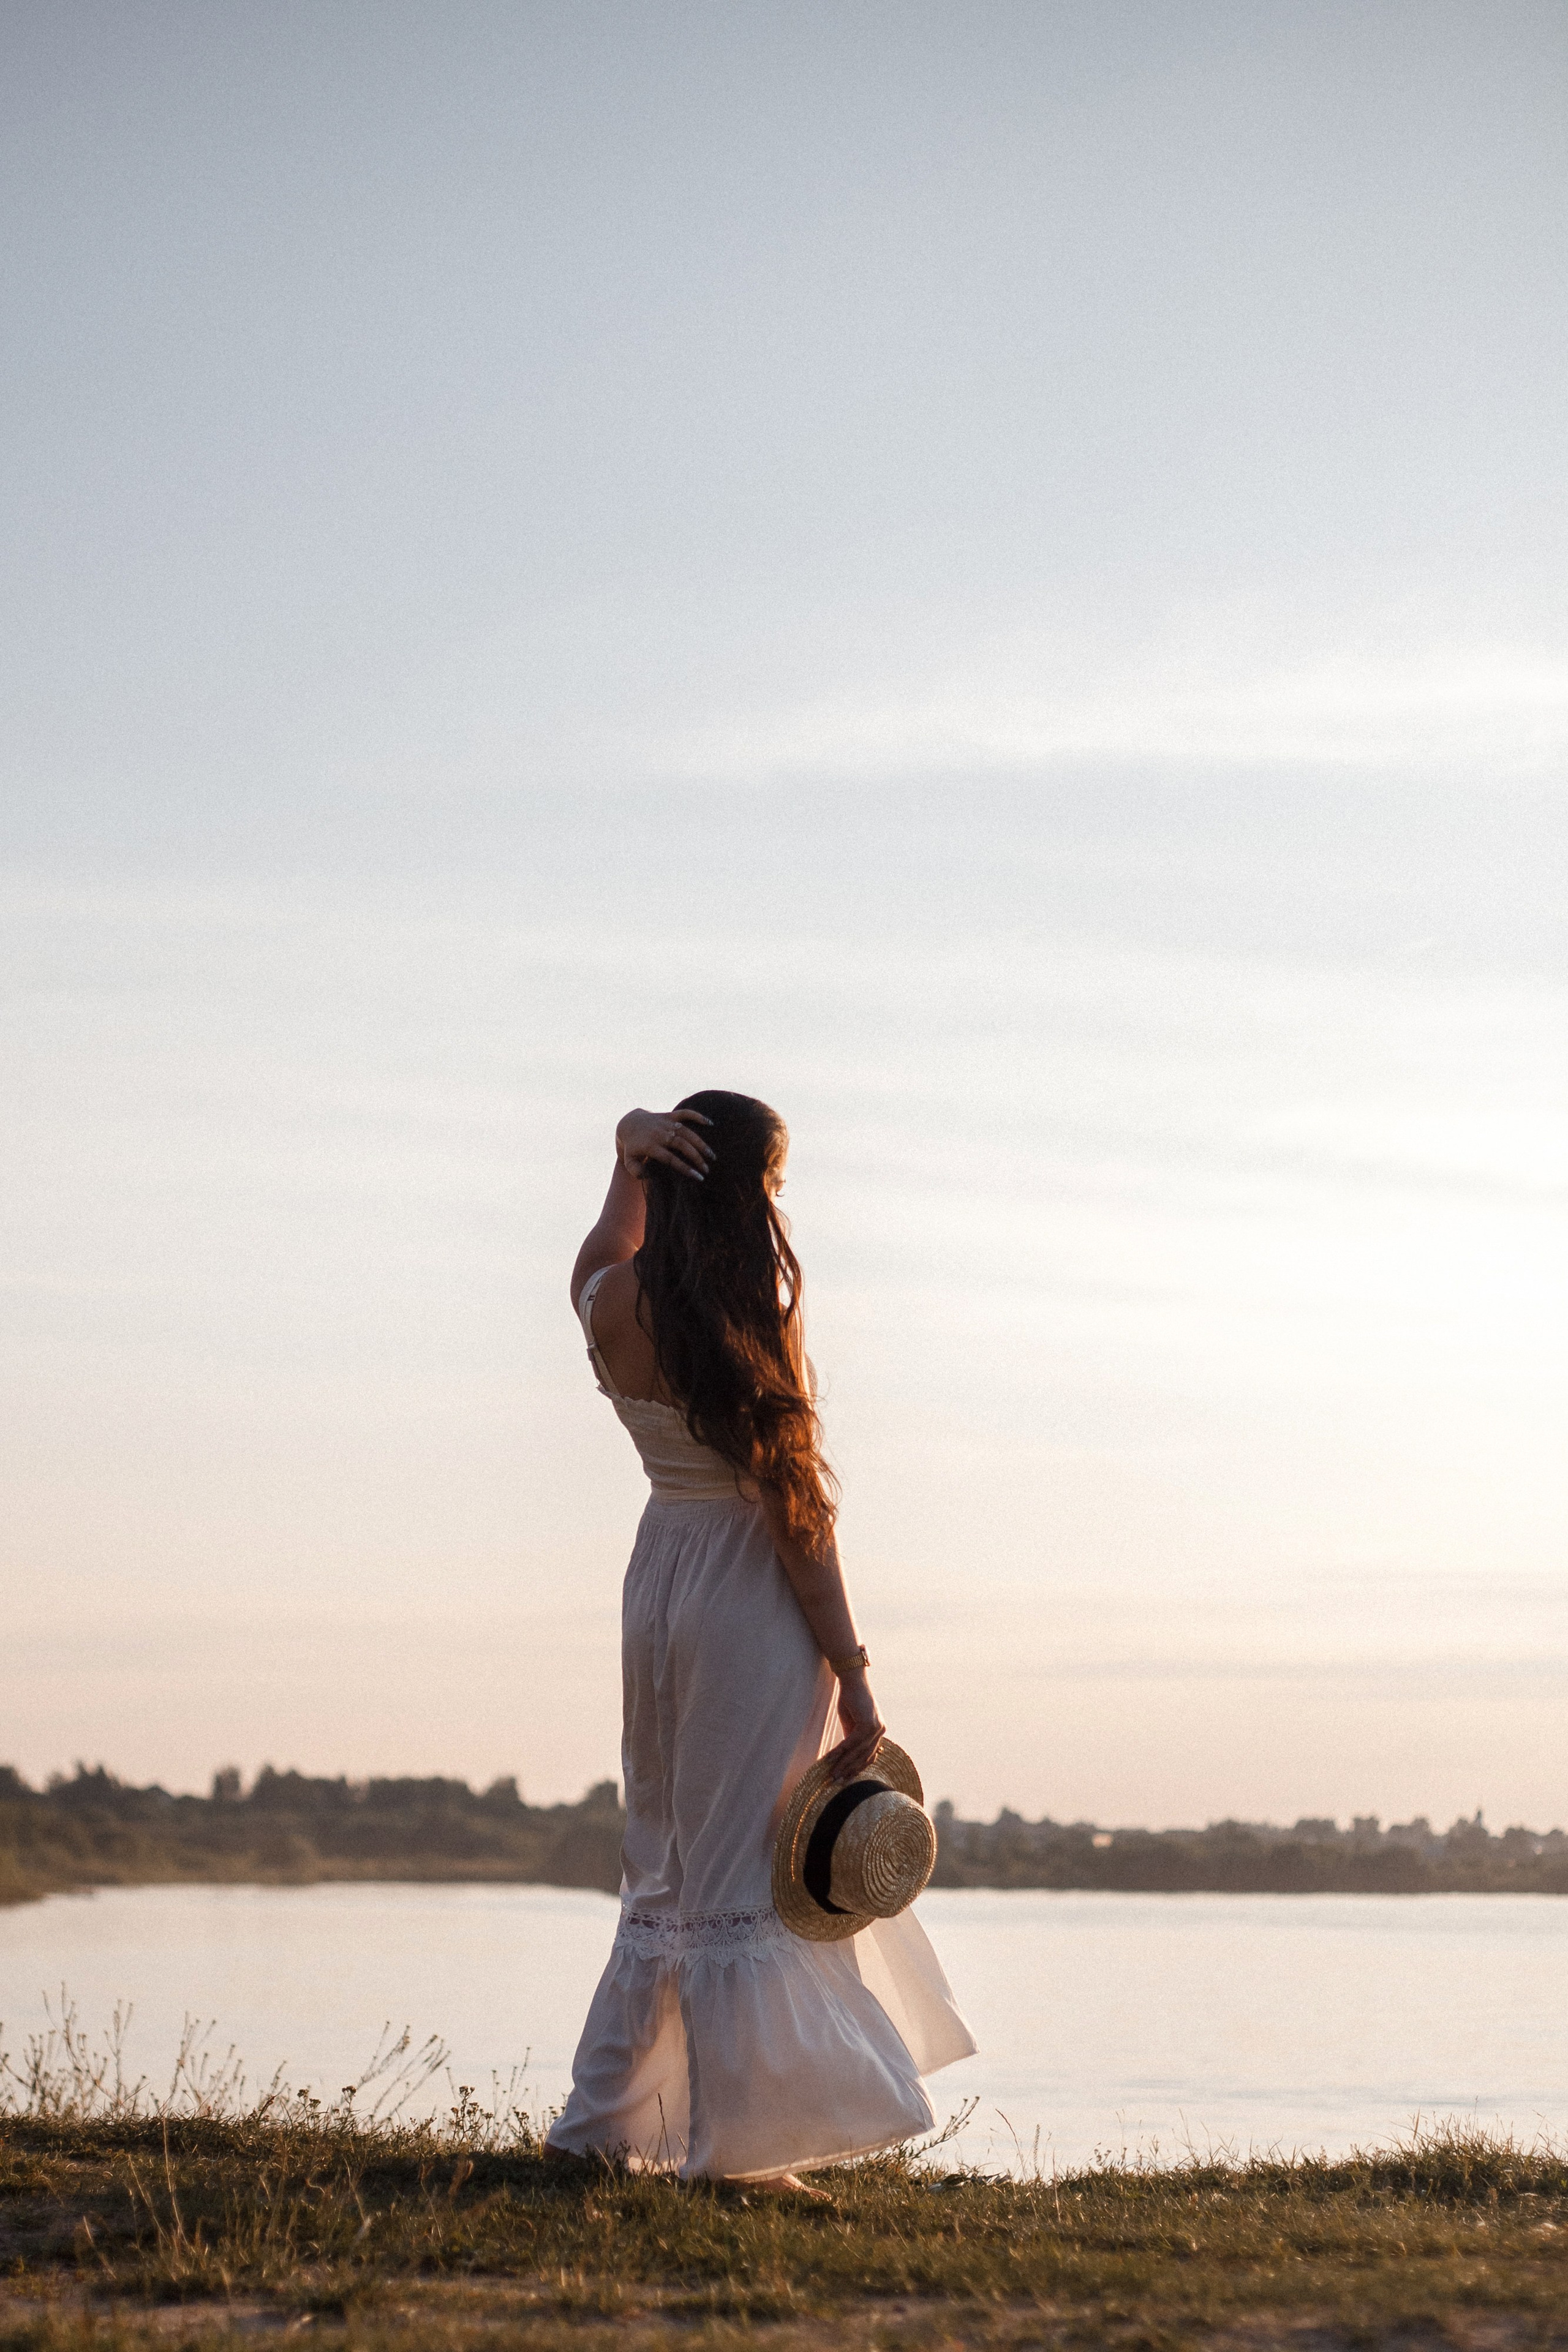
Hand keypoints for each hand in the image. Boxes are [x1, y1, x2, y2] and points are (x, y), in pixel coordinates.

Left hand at [616, 1107, 714, 1181]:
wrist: (629, 1124)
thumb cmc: (632, 1147)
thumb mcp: (628, 1161)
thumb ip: (635, 1171)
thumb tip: (648, 1176)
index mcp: (650, 1146)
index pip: (671, 1159)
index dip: (685, 1168)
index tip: (698, 1177)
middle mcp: (659, 1134)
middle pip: (681, 1145)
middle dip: (696, 1157)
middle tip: (707, 1169)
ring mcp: (665, 1123)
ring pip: (686, 1132)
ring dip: (700, 1143)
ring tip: (712, 1155)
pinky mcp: (669, 1115)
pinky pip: (685, 1113)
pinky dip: (697, 1116)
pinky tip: (710, 1124)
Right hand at [824, 1670, 884, 1784]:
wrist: (852, 1680)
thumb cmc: (851, 1698)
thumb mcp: (851, 1722)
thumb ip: (851, 1737)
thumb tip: (846, 1754)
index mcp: (878, 1732)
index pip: (868, 1756)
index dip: (857, 1768)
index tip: (845, 1778)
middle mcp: (880, 1731)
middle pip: (863, 1757)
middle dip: (849, 1771)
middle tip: (836, 1782)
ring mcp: (875, 1728)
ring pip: (857, 1753)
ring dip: (842, 1765)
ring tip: (831, 1775)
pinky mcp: (866, 1724)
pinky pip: (850, 1743)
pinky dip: (839, 1752)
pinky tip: (829, 1759)